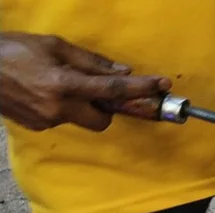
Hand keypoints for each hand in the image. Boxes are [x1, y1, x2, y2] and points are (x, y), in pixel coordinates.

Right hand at [0, 33, 171, 131]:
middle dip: (107, 107)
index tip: (161, 85)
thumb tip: (122, 72)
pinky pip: (63, 120)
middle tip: (97, 90)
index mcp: (63, 84)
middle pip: (103, 119)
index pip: (113, 89)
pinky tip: (43, 92)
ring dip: (82, 105)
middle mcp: (58, 108)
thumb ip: (90, 61)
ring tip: (59, 84)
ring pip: (82, 120)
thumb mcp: (52, 45)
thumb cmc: (11, 51)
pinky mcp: (36, 127)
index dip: (140, 88)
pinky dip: (63, 108)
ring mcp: (46, 121)